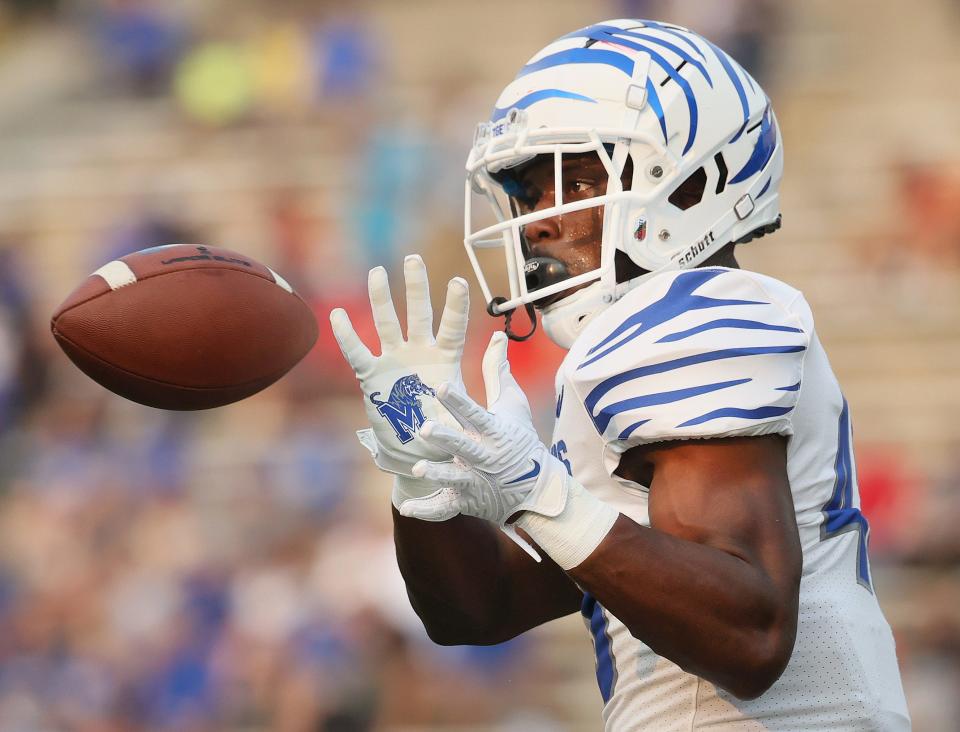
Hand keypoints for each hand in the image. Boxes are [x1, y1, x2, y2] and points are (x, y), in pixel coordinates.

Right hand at [330, 255, 468, 504]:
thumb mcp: (469, 405)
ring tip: (378, 272)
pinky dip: (348, 336)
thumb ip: (486, 374)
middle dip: (416, 287)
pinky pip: (358, 353)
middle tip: (413, 259)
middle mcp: (420, 352)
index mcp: (445, 358)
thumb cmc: (446, 428)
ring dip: (381, 299)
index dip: (454, 306)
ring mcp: (394, 361)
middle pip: (418, 314)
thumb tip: (501, 340)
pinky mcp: (372, 375)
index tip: (458, 282)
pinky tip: (337, 314)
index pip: (452, 327)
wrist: (416, 450)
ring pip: (387, 324)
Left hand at [398, 331, 570, 558]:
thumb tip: (496, 335)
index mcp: (493, 432)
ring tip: (418, 468)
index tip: (441, 387)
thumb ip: (498, 371)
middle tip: (426, 430)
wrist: (536, 490)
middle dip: (446, 439)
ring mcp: (475, 481)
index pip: (475, 414)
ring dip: (438, 474)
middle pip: (464, 447)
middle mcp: (484, 457)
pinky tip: (409, 508)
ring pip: (455, 478)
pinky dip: (428, 510)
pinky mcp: (467, 502)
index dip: (458, 402)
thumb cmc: (520, 440)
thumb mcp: (512, 404)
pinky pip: (446, 508)